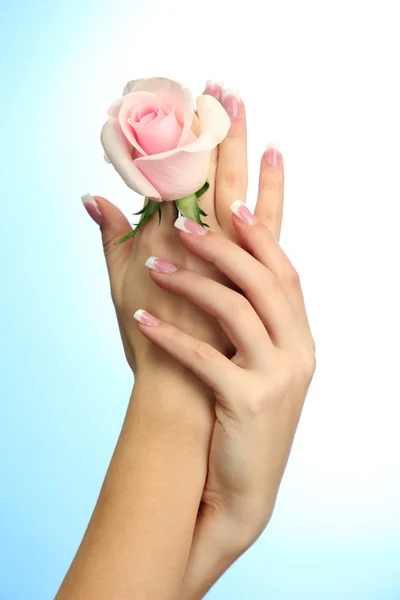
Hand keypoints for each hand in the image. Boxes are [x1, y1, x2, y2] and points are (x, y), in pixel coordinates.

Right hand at [82, 82, 245, 378]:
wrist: (184, 390)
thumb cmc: (150, 343)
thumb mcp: (121, 289)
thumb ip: (109, 240)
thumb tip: (93, 198)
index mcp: (158, 241)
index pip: (168, 177)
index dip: (175, 139)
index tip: (183, 104)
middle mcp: (192, 242)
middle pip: (203, 173)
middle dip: (211, 129)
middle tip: (219, 89)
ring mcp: (224, 257)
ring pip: (234, 188)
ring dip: (240, 147)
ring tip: (244, 109)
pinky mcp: (248, 273)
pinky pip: (265, 223)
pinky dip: (269, 188)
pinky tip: (275, 161)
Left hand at [134, 137, 315, 596]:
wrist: (243, 485)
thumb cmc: (237, 413)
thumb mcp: (244, 360)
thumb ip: (233, 311)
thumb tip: (204, 263)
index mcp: (296, 332)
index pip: (284, 260)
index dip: (272, 210)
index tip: (261, 155)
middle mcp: (296, 348)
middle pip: (267, 275)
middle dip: (232, 235)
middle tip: (193, 210)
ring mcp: (277, 376)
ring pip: (238, 310)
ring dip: (195, 280)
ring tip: (157, 261)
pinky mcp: (247, 404)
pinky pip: (206, 359)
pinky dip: (171, 337)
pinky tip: (140, 321)